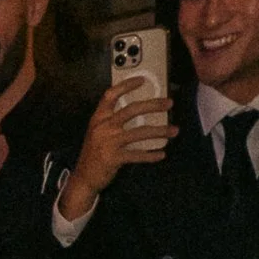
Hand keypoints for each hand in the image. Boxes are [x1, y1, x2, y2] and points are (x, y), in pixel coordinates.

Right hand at [69, 79, 173, 209]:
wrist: (83, 178)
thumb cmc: (94, 153)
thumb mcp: (98, 133)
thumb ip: (112, 121)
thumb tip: (138, 111)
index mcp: (98, 118)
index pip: (110, 95)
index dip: (126, 85)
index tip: (142, 80)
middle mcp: (103, 127)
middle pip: (131, 110)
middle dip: (153, 105)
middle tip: (169, 103)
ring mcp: (108, 143)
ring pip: (139, 133)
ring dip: (159, 131)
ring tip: (174, 131)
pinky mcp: (113, 159)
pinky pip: (137, 155)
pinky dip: (151, 155)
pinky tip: (161, 154)